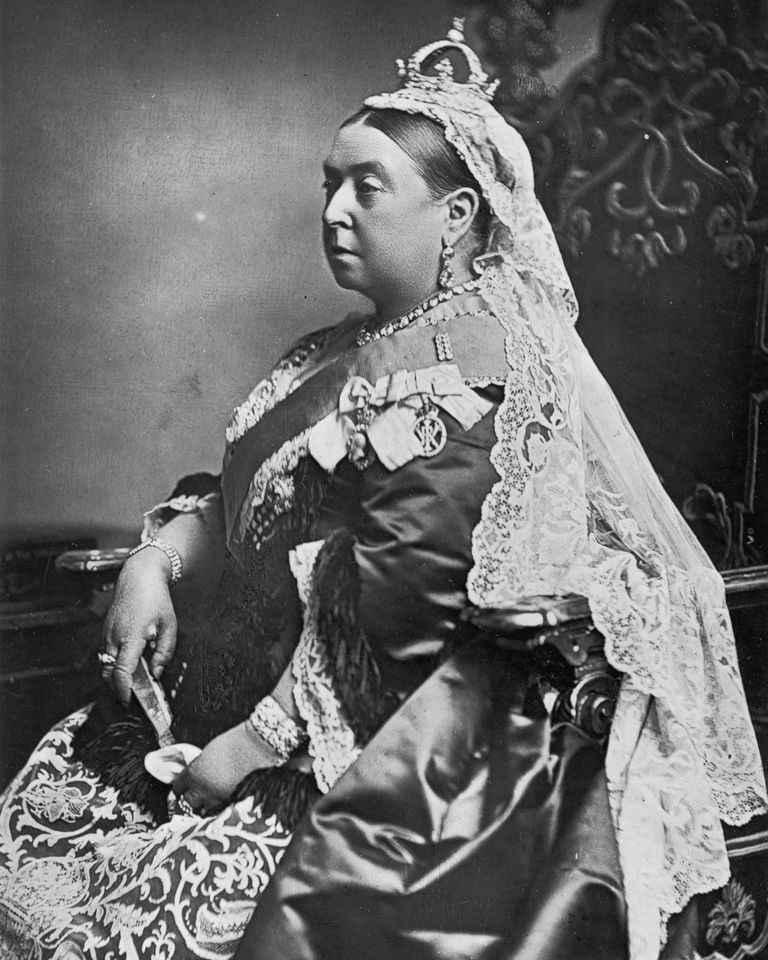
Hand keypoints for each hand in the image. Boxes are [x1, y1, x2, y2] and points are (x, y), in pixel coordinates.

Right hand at [102, 550, 177, 703]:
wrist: (138, 577)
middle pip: (108, 673)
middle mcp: (113, 638)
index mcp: (130, 638)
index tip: (130, 701)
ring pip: (104, 664)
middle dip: (117, 689)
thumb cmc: (156, 599)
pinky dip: (112, 664)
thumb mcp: (169, 626)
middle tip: (132, 698)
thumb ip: (164, 653)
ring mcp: (106, 634)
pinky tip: (127, 665)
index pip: (121, 672)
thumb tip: (156, 673)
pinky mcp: (104, 631)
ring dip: (114, 677)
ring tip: (131, 684)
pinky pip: (104, 654)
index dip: (124, 690)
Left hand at [172, 722, 281, 814]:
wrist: (250, 747)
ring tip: (208, 796)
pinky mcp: (228, 799)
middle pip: (188, 801)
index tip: (183, 786)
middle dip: (190, 797)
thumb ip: (198, 767)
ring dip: (203, 803)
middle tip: (194, 793)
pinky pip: (216, 807)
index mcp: (192, 772)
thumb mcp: (207, 754)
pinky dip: (215, 804)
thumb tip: (195, 776)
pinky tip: (218, 797)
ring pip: (202, 808)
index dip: (180, 787)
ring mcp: (215, 795)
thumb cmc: (229, 744)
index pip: (178, 787)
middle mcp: (200, 786)